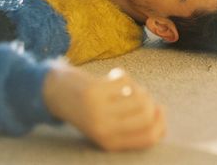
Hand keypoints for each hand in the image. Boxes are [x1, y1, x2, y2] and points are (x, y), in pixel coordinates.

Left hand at [43, 65, 165, 150]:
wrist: (55, 93)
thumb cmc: (87, 108)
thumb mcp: (107, 123)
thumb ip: (131, 124)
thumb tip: (160, 114)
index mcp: (110, 142)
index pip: (149, 137)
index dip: (161, 123)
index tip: (160, 109)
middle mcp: (105, 130)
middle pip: (147, 116)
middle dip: (151, 102)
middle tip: (141, 94)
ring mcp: (99, 110)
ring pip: (139, 98)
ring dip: (138, 88)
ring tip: (127, 85)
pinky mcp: (95, 91)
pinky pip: (126, 81)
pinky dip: (123, 75)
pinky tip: (114, 76)